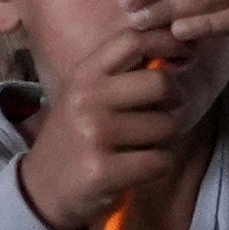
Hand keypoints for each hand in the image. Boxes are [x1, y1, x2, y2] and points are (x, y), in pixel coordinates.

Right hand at [13, 35, 222, 229]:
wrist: (43, 189)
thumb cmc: (77, 137)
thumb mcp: (88, 96)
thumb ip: (123, 73)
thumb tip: (177, 49)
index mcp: (84, 75)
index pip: (132, 40)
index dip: (167, 41)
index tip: (185, 54)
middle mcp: (86, 99)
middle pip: (160, 83)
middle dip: (174, 102)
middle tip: (162, 114)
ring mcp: (93, 134)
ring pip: (166, 126)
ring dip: (164, 140)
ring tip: (140, 147)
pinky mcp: (103, 170)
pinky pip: (160, 160)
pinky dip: (158, 166)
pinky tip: (137, 169)